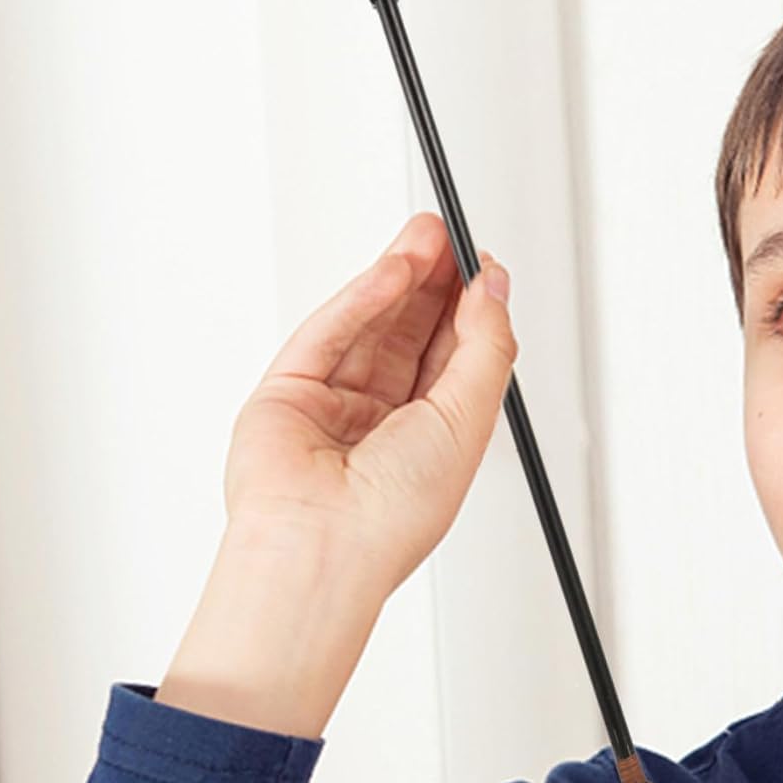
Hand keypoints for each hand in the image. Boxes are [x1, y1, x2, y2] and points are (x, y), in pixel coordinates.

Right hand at [223, 210, 517, 596]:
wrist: (324, 547)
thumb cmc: (394, 515)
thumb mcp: (470, 420)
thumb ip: (485, 347)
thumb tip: (494, 288)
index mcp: (432, 441)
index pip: (451, 359)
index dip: (467, 309)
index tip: (482, 265)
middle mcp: (382, 424)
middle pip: (410, 335)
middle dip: (430, 282)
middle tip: (447, 236)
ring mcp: (333, 408)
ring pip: (369, 326)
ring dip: (398, 279)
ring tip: (424, 237)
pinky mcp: (289, 393)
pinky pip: (330, 334)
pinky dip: (361, 299)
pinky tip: (392, 271)